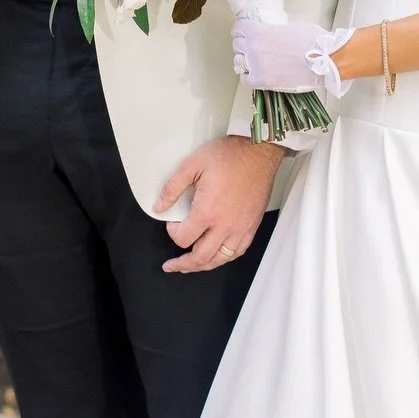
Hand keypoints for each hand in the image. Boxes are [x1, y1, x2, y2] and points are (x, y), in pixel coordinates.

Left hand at [156, 135, 285, 273]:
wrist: (259, 150)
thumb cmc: (229, 155)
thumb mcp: (192, 164)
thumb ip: (172, 188)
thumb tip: (159, 206)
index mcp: (207, 211)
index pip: (183, 238)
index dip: (172, 232)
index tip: (172, 222)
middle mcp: (225, 225)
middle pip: (201, 257)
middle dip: (183, 263)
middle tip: (171, 265)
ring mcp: (241, 228)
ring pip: (220, 259)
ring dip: (203, 266)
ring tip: (191, 267)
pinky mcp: (252, 225)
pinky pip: (238, 251)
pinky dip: (225, 258)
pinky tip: (218, 256)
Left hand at [232, 17, 353, 95]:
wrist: (324, 59)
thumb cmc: (313, 40)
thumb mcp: (292, 26)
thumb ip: (276, 30)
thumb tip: (274, 34)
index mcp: (260, 31)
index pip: (239, 29)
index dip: (241, 30)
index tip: (244, 32)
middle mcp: (254, 48)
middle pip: (237, 44)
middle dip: (243, 44)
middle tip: (251, 46)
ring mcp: (257, 66)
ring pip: (238, 61)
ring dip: (244, 60)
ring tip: (253, 61)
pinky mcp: (263, 81)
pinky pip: (246, 80)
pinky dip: (248, 76)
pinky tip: (254, 74)